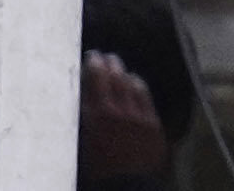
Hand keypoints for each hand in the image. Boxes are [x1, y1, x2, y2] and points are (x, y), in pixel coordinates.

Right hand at [76, 53, 174, 184]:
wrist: (125, 188)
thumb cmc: (97, 173)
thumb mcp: (81, 147)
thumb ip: (83, 122)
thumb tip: (83, 102)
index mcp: (92, 121)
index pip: (90, 85)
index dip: (91, 68)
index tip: (90, 58)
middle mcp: (114, 113)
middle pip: (110, 79)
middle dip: (106, 64)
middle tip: (102, 56)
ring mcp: (136, 117)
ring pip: (129, 84)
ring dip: (122, 72)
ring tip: (117, 64)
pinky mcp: (152, 123)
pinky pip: (144, 96)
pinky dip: (137, 85)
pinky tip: (134, 80)